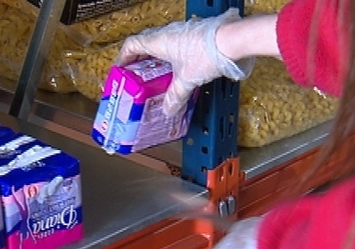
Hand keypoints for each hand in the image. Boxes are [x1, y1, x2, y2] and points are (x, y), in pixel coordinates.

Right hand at [115, 8, 253, 115]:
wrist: (233, 40)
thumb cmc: (208, 52)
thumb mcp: (187, 80)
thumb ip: (176, 96)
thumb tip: (169, 109)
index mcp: (159, 41)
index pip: (132, 44)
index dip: (124, 57)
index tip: (122, 69)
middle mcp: (168, 33)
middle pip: (145, 44)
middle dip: (140, 60)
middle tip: (138, 75)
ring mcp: (182, 32)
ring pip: (161, 44)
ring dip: (157, 58)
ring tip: (158, 75)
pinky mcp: (194, 35)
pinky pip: (176, 44)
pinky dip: (172, 57)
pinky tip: (179, 70)